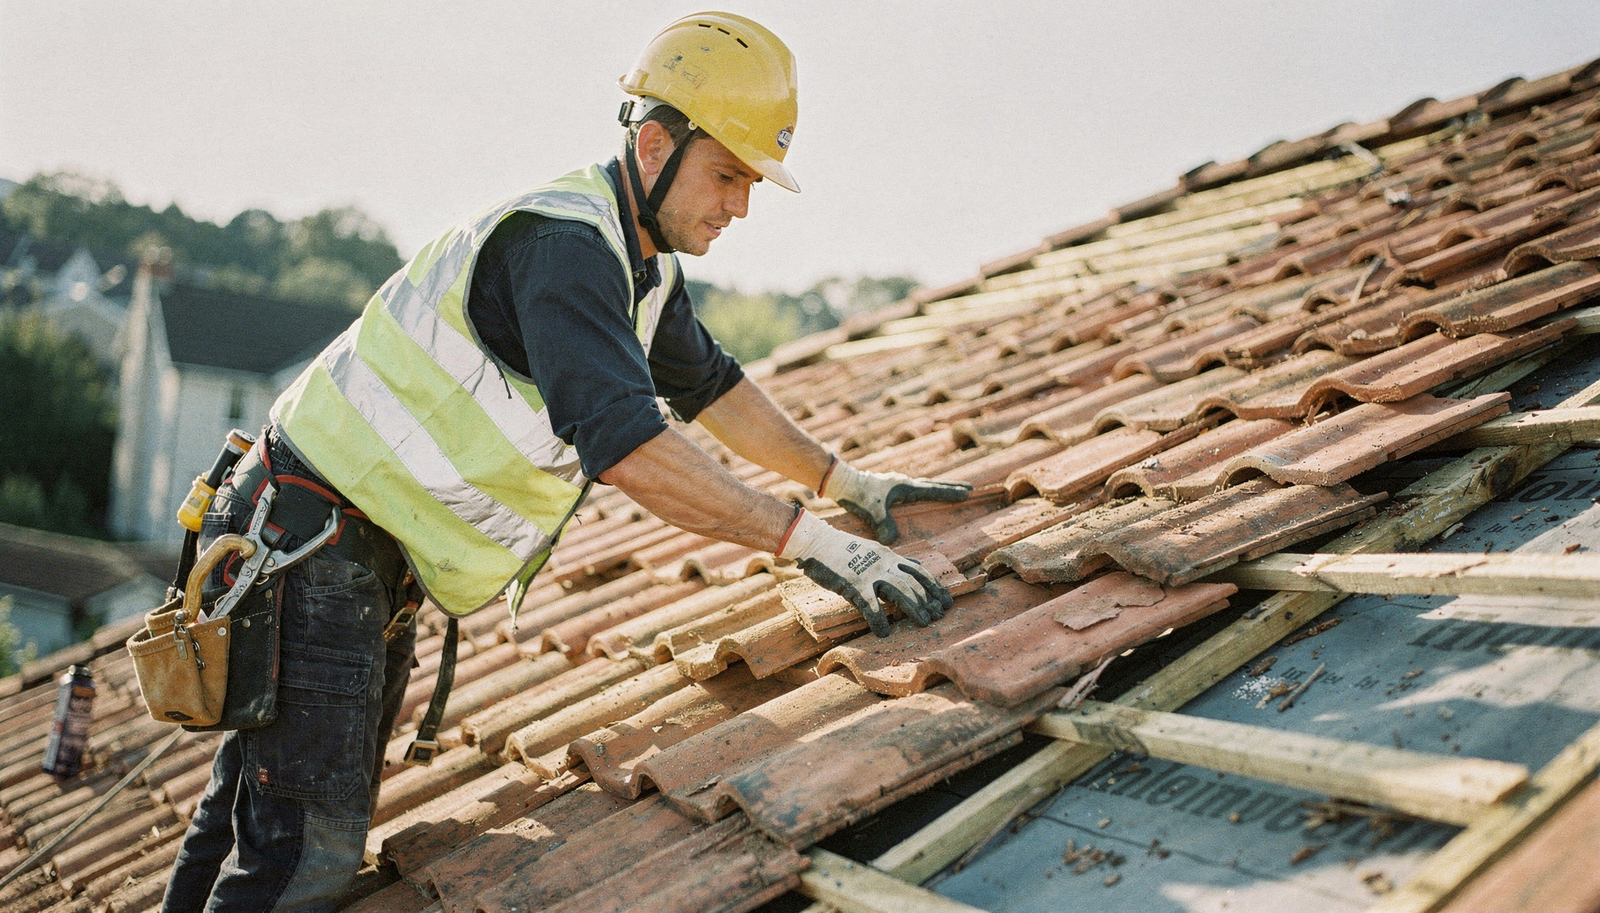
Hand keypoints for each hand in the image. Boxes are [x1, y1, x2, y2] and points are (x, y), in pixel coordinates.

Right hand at [778, 510, 951, 636]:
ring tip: (924, 623)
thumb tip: (912, 565)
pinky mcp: (853, 583)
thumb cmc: (843, 549)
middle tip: (939, 615)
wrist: (817, 541)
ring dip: (914, 608)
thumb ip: (892, 559)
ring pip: (899, 591)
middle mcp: (884, 563)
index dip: (935, 587)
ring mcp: (869, 573)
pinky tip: (883, 632)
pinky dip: (878, 619)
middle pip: (914, 582)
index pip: (919, 571)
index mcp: (889, 556)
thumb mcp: (873, 549)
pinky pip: (869, 604)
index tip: (946, 601)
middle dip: (929, 600)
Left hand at [821, 459, 972, 544]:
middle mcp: (904, 483)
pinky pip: (913, 488)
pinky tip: (920, 495)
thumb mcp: (872, 511)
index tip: (967, 493)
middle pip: (933, 484)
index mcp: (905, 487)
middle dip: (951, 487)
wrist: (844, 483)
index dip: (950, 493)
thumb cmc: (858, 495)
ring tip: (950, 490)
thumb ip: (883, 524)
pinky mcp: (890, 487)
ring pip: (924, 485)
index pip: (932, 490)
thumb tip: (892, 541)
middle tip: (969, 488)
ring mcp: (897, 483)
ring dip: (938, 488)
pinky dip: (924, 490)